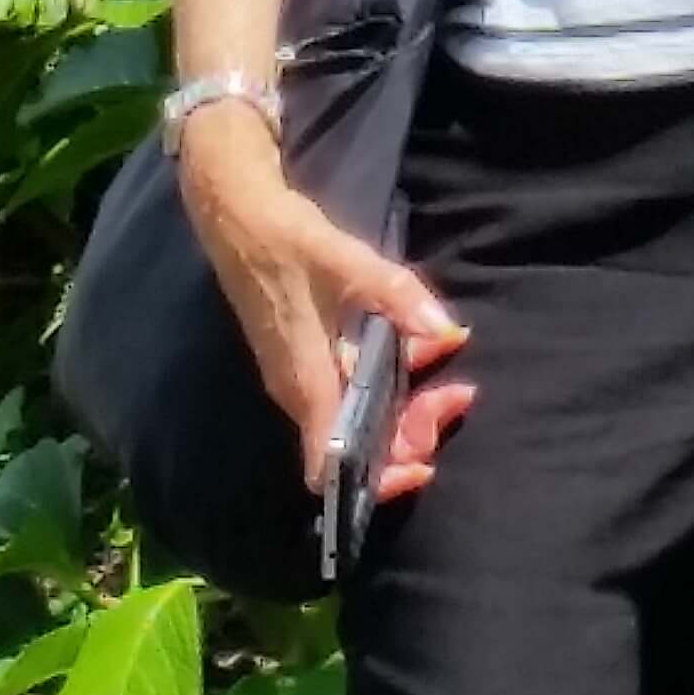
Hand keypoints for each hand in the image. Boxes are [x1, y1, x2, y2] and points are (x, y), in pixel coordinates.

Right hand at [178, 103, 474, 502]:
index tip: (424, 461)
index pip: (332, 463)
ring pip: (359, 414)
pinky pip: (354, 387)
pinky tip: (423, 351)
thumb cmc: (285, 242)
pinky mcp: (309, 356)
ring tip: (451, 386)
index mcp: (306, 381)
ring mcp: (304, 375)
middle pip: (356, 442)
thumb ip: (398, 296)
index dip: (376, 477)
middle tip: (457, 397)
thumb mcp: (347, 263)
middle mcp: (302, 390)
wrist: (237, 217)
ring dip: (406, 409)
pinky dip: (391, 382)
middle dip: (410, 434)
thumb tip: (449, 331)